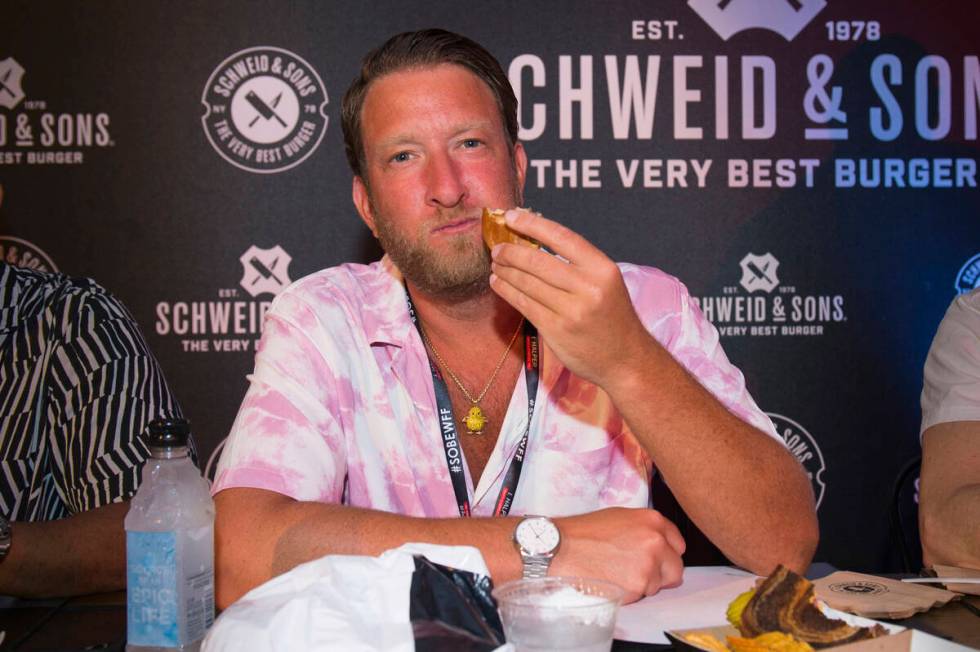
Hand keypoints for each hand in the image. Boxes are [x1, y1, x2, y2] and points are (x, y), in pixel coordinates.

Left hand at [488, 209, 650, 387]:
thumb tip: (534, 240)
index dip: (533, 224)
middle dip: (511, 251)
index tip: (512, 217)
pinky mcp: (556, 330)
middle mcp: (588, 288)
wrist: (625, 359)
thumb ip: (577, 263)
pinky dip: (507, 291)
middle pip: (538, 261)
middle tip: (498, 247)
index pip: (562, 237)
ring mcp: (571, 311)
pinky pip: (524, 304)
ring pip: (527, 283)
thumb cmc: (612, 316)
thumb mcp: (606, 282)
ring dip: (505, 271)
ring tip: (495, 264)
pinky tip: (498, 283)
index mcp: (602, 269)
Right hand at [551, 507, 685, 602]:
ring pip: (659, 585)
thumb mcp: (619, 517)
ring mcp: (649, 564)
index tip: (657, 558)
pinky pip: (643, 596)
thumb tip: (660, 544)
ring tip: (617, 573)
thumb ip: (645, 529)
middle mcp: (656, 541)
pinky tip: (613, 581)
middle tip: (636, 571)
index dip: (666, 554)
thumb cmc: (583, 533)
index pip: (679, 544)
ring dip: (643, 584)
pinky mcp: (638, 585)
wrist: (560, 549)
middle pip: (675, 568)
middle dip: (660, 573)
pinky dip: (631, 593)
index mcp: (652, 520)